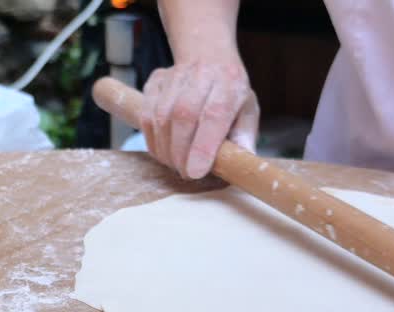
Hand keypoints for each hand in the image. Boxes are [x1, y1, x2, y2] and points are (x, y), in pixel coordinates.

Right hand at [141, 60, 259, 178]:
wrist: (207, 56)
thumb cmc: (229, 91)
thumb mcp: (247, 110)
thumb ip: (245, 137)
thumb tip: (241, 165)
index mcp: (230, 83)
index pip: (214, 114)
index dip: (203, 146)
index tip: (196, 172)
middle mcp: (202, 75)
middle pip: (183, 116)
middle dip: (181, 153)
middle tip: (185, 173)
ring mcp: (175, 76)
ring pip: (161, 117)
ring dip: (166, 149)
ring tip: (175, 164)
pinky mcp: (155, 81)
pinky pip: (146, 115)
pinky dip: (152, 140)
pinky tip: (163, 151)